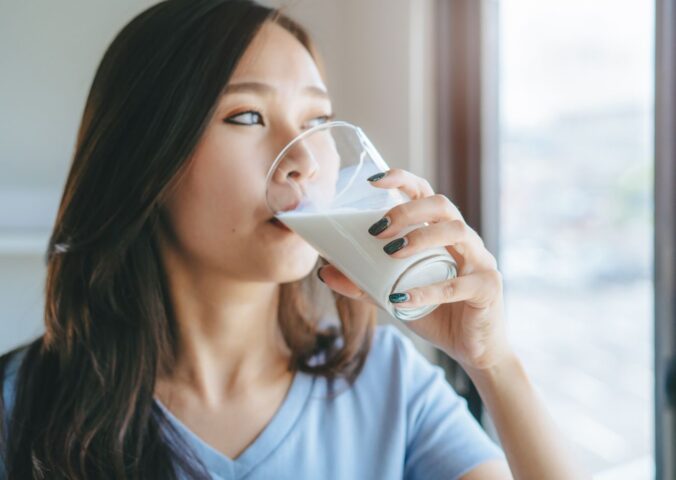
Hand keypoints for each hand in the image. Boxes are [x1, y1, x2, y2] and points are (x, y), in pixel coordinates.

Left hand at [316, 168, 512, 370]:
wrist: (470, 349)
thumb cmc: (435, 313)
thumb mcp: (392, 295)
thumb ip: (363, 283)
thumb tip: (324, 271)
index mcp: (442, 233)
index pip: (425, 193)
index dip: (402, 180)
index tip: (373, 181)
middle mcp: (464, 239)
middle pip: (441, 205)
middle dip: (407, 210)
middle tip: (376, 230)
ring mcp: (480, 260)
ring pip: (457, 231)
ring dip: (421, 237)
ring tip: (392, 252)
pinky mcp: (488, 287)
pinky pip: (458, 284)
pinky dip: (428, 290)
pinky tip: (402, 298)